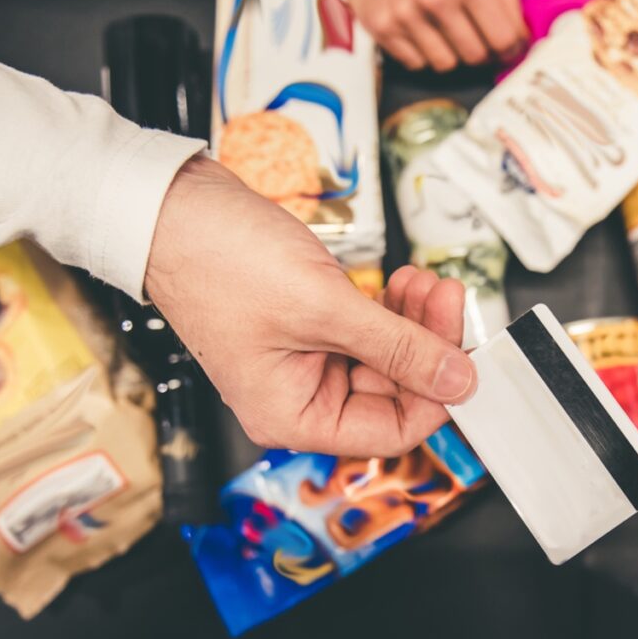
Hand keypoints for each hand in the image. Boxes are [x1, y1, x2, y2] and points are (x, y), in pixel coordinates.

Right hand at [144, 155, 476, 456]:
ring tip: (423, 282)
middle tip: (447, 298)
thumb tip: (456, 378)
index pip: (390, 430)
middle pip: (392, 389)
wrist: (172, 208)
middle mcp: (299, 396)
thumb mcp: (323, 307)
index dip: (436, 396)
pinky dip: (388, 308)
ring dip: (412, 320)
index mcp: (292, 415)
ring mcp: (304, 359)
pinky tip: (400, 282)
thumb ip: (397, 347)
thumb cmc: (218, 261)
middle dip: (426, 343)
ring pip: (384, 355)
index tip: (465, 355)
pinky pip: (365, 330)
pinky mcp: (309, 324)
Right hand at [342, 0, 527, 71]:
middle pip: (475, 56)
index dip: (512, 45)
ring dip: (451, 50)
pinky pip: (415, 62)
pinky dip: (422, 49)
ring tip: (447, 26)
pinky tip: (423, 26)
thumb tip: (519, 31)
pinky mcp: (382, 25)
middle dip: (483, 48)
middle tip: (480, 35)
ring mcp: (406, 15)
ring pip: (445, 63)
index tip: (512, 45)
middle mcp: (435, 0)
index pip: (504, 38)